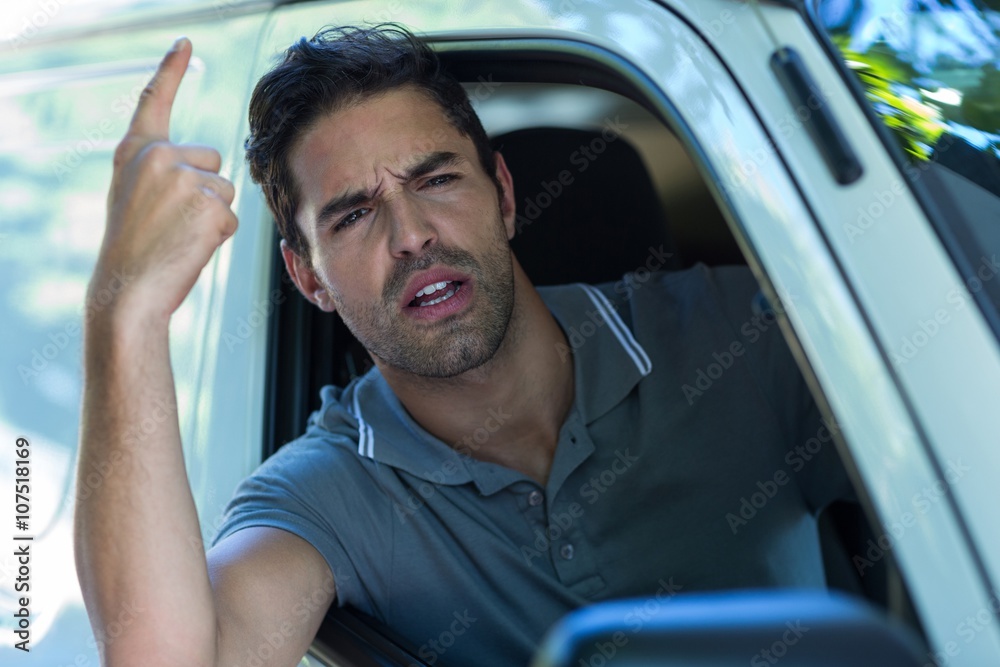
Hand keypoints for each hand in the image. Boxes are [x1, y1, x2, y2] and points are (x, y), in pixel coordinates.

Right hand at [92, 37, 237, 324]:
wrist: (128, 289)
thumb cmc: (135, 249)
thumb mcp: (137, 196)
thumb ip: (165, 171)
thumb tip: (213, 171)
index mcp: (136, 151)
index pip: (154, 101)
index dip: (170, 71)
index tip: (185, 44)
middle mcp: (159, 156)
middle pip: (214, 159)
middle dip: (206, 188)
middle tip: (173, 222)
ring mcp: (185, 177)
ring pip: (227, 190)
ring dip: (213, 215)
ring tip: (179, 236)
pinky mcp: (210, 203)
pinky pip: (232, 218)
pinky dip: (218, 236)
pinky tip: (190, 247)